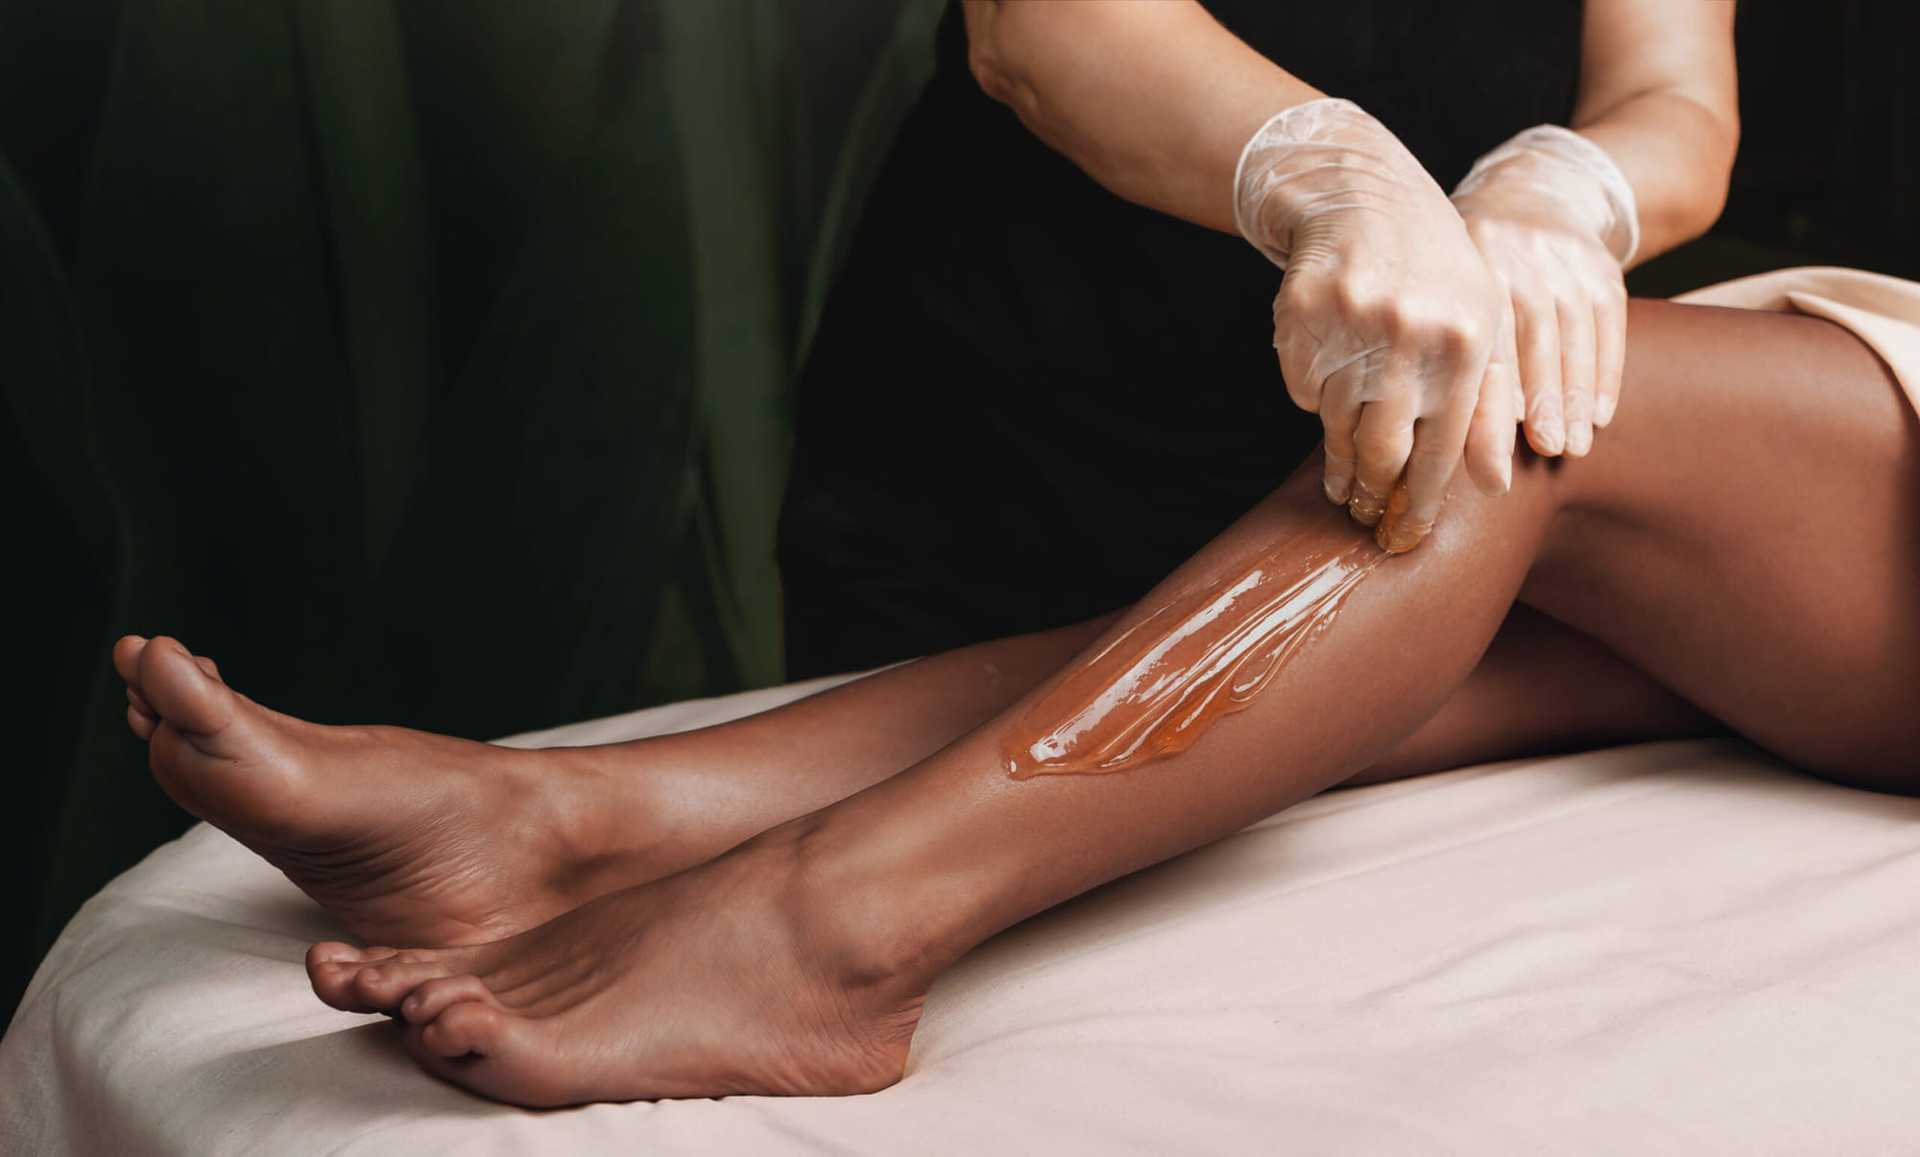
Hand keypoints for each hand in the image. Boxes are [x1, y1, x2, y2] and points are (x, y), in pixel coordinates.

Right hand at [1237, 99, 1514, 552]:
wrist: (1365, 196)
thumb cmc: (1436, 272)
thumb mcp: (1480, 325)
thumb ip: (1487, 406)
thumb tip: (1494, 487)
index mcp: (1464, 342)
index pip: (1441, 449)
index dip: (1419, 502)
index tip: (1403, 535)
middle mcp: (1407, 334)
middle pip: (1381, 450)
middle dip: (1372, 495)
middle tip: (1364, 517)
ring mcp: (1348, 324)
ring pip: (1335, 425)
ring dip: (1338, 461)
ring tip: (1343, 483)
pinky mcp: (1299, 317)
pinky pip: (1301, 389)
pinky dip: (1313, 399)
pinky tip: (1327, 384)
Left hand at [1451, 125, 1639, 457]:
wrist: (1527, 191)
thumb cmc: (1459, 267)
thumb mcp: (1434, 287)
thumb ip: (1426, 348)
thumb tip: (1405, 439)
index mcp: (1460, 268)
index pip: (1473, 350)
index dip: (1482, 413)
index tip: (1487, 466)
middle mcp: (1511, 257)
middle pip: (1528, 343)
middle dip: (1536, 406)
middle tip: (1543, 456)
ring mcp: (1561, 257)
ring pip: (1572, 335)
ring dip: (1572, 399)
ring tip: (1570, 448)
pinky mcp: (1599, 262)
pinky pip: (1608, 324)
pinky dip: (1606, 373)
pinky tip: (1598, 416)